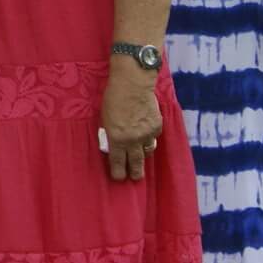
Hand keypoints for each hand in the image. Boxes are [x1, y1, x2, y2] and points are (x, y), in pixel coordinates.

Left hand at [100, 64, 163, 181]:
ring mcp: (147, 134)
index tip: (119, 178)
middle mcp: (133, 140)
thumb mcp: (105, 118)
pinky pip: (153, 137)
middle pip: (136, 162)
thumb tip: (114, 144)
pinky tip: (146, 133)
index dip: (118, 172)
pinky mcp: (157, 126)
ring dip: (143, 154)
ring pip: (147, 151)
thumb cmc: (113, 97)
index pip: (118, 161)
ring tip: (141, 157)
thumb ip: (111, 133)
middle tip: (135, 179)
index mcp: (117, 138)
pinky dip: (149, 137)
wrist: (133, 83)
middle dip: (135, 173)